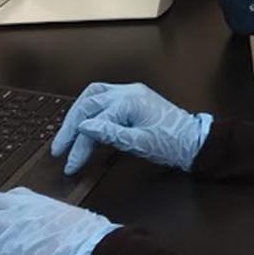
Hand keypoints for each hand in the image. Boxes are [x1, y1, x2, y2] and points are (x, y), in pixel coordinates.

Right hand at [52, 82, 212, 175]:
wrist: (195, 141)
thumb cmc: (171, 145)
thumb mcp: (140, 144)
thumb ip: (111, 134)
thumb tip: (84, 128)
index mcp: (129, 100)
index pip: (95, 121)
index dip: (79, 145)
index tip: (69, 164)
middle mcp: (128, 90)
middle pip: (89, 101)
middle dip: (71, 126)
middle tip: (58, 149)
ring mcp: (131, 92)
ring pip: (94, 95)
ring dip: (78, 114)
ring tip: (66, 136)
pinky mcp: (134, 98)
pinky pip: (105, 99)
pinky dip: (91, 111)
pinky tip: (85, 126)